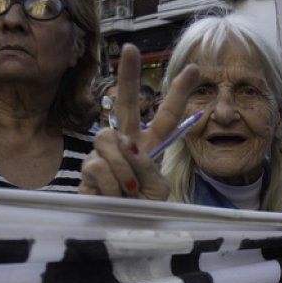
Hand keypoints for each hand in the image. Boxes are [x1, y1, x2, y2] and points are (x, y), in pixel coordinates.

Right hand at [79, 44, 198, 198]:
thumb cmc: (140, 213)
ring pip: (110, 140)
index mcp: (151, 147)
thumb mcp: (157, 192)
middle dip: (129, 75)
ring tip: (127, 192)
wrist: (118, 234)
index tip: (194, 68)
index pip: (167, 116)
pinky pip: (100, 164)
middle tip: (129, 48)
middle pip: (127, 104)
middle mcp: (126, 144)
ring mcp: (104, 153)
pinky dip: (111, 185)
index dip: (179, 93)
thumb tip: (126, 145)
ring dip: (123, 170)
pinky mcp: (86, 167)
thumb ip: (148, 168)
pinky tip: (110, 196)